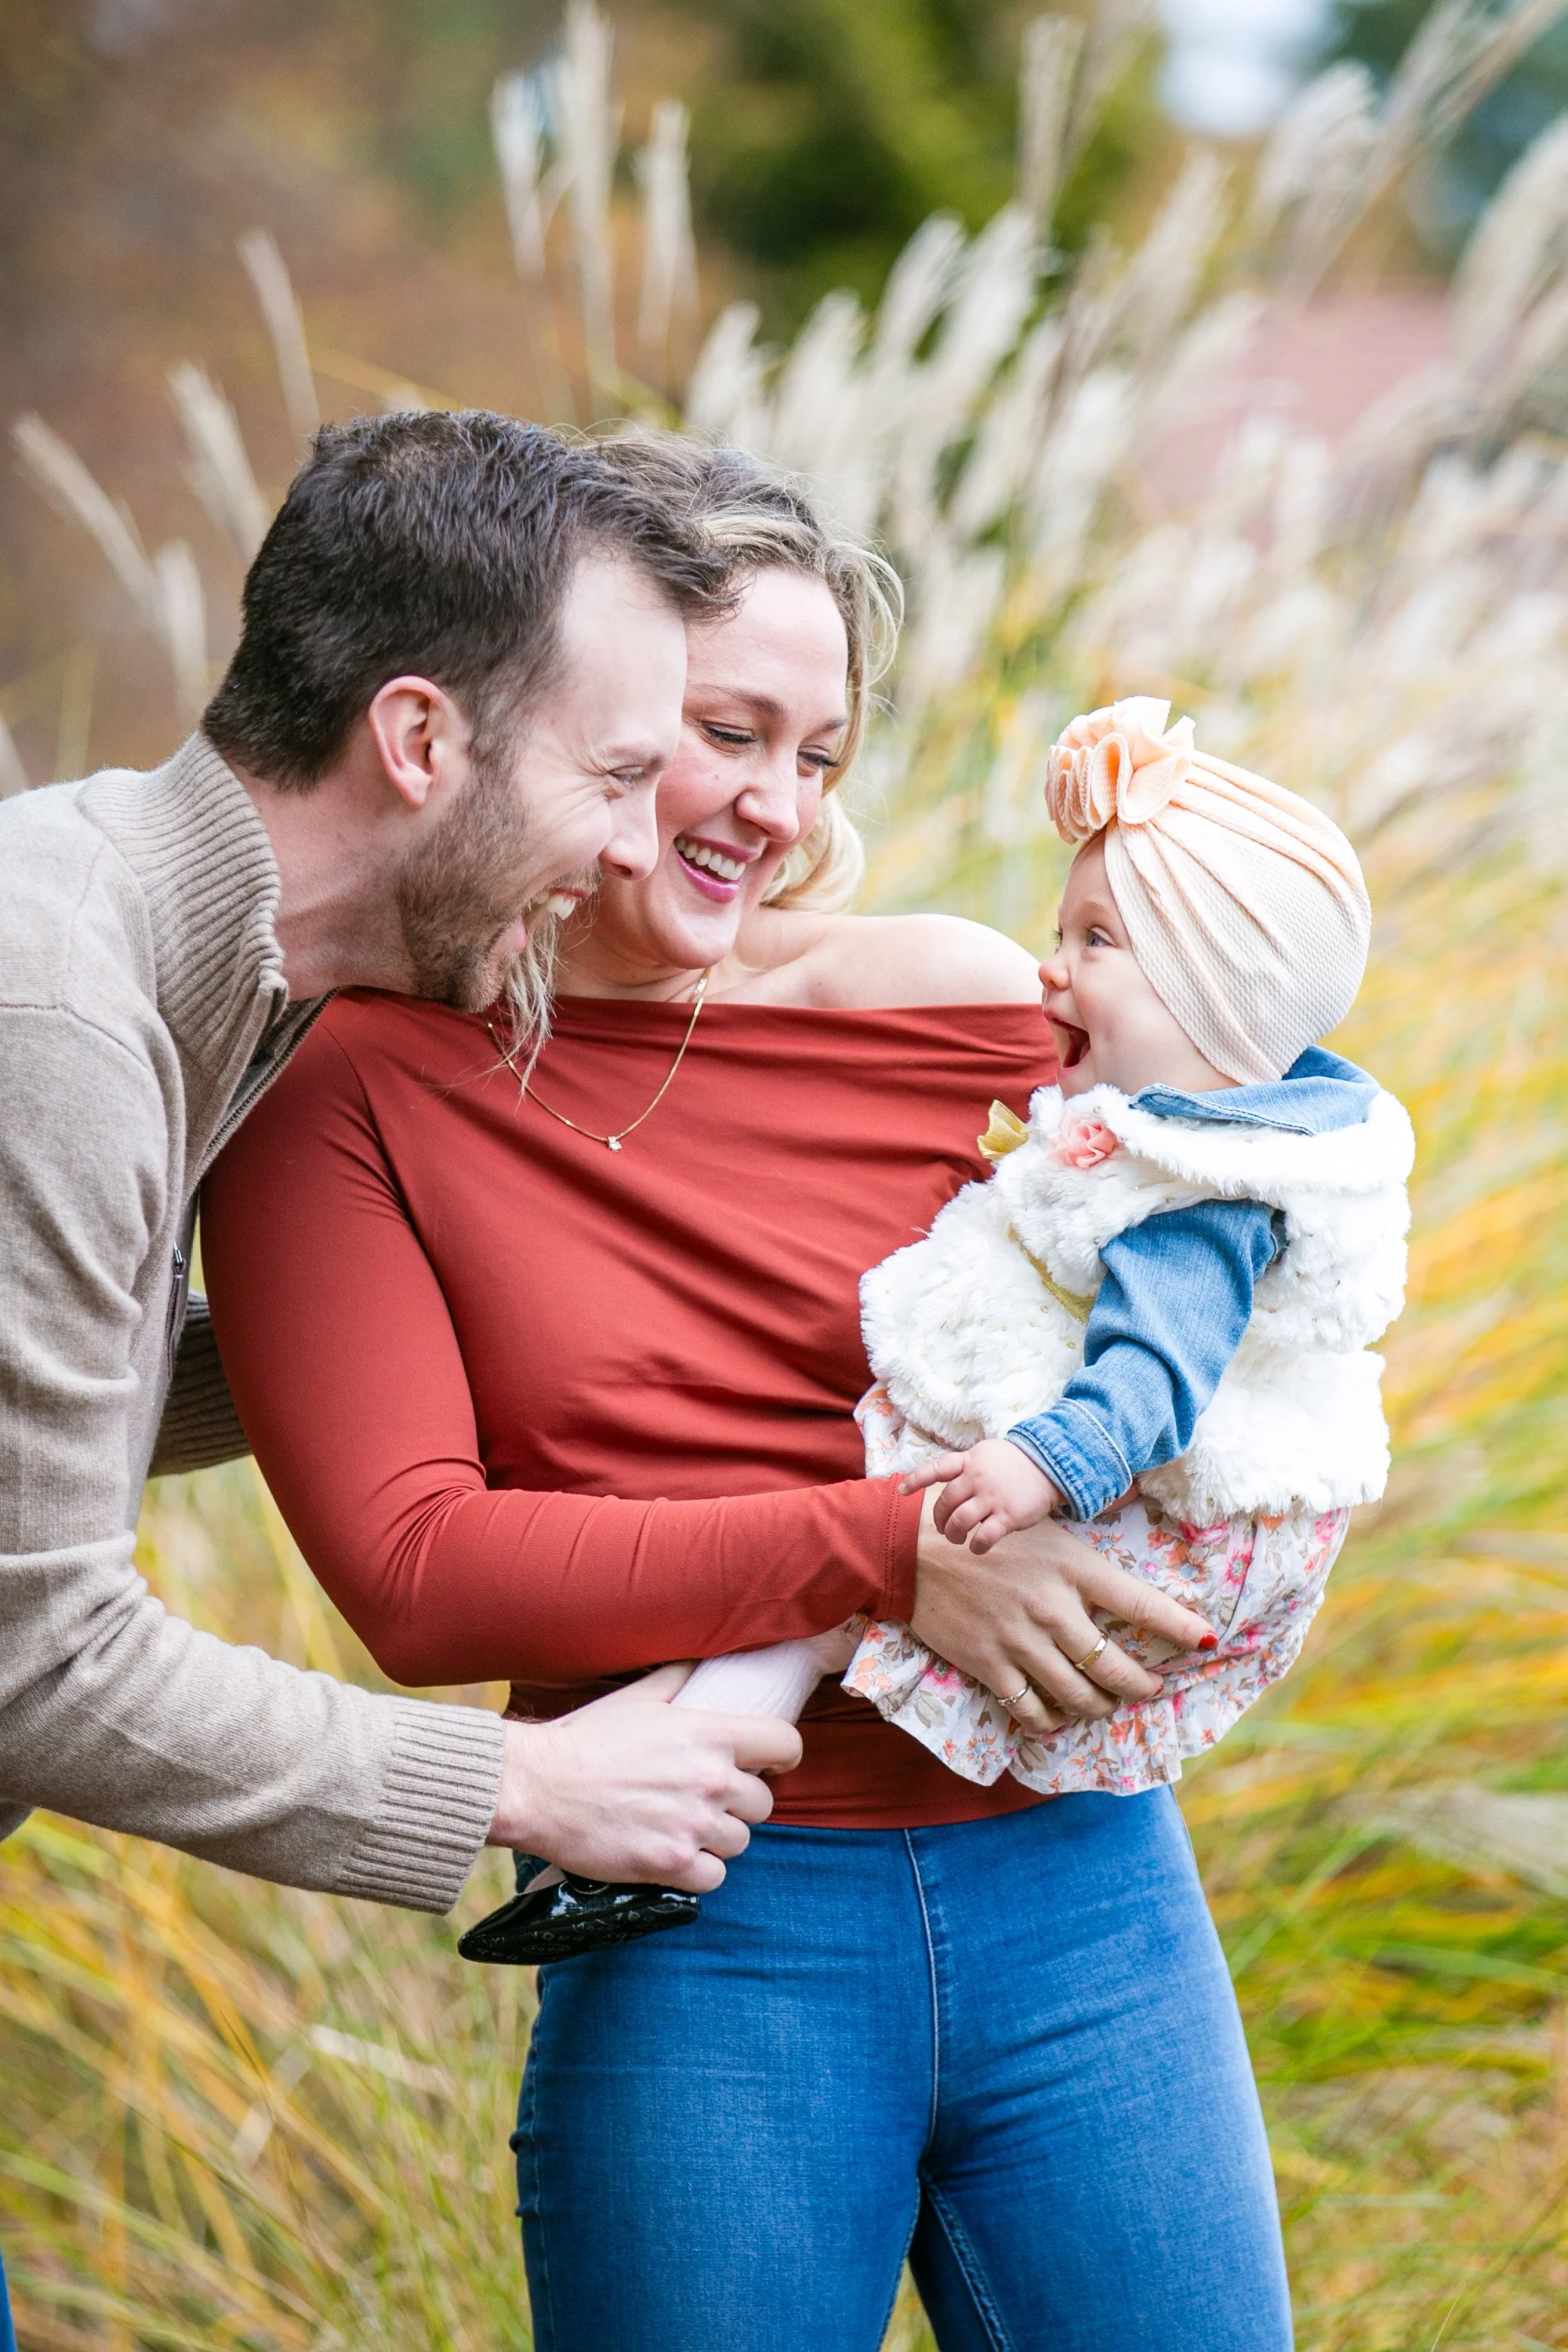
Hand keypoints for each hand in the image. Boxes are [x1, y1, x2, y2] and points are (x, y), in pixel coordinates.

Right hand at [485, 1663, 802, 1892]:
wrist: (538, 1786)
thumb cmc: (586, 1738)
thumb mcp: (639, 1698)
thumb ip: (681, 1680)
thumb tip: (704, 1662)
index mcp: (710, 1734)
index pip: (786, 1745)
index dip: (779, 1756)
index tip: (765, 1763)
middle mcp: (711, 1781)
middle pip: (764, 1803)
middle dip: (739, 1802)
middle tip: (706, 1799)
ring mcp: (692, 1826)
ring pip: (739, 1841)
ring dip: (717, 1837)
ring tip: (683, 1825)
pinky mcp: (670, 1864)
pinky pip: (714, 1877)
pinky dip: (697, 1870)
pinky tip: (673, 1853)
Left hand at [901, 1438, 1063, 1552]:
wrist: (1050, 1465)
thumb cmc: (1015, 1462)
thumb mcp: (987, 1453)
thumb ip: (967, 1466)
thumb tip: (948, 1484)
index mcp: (970, 1461)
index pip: (937, 1468)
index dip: (917, 1480)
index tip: (901, 1491)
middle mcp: (977, 1478)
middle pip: (945, 1503)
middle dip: (940, 1519)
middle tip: (944, 1528)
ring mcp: (992, 1498)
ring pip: (960, 1522)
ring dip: (954, 1535)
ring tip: (958, 1539)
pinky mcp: (1007, 1516)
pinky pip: (984, 1537)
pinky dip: (977, 1546)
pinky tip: (977, 1547)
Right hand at [909, 1494, 1216, 1740]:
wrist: (914, 1547)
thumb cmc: (988, 1536)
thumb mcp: (1046, 1533)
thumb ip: (1084, 1567)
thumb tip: (1123, 1592)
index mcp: (1074, 1568)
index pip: (1142, 1603)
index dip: (1181, 1627)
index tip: (1207, 1641)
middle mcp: (1053, 1608)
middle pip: (1115, 1667)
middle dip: (1141, 1687)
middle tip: (1148, 1689)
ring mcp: (1020, 1639)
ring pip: (1078, 1696)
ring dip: (1099, 1707)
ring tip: (1104, 1704)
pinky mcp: (988, 1663)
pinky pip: (1031, 1709)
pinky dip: (1050, 1721)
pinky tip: (1057, 1717)